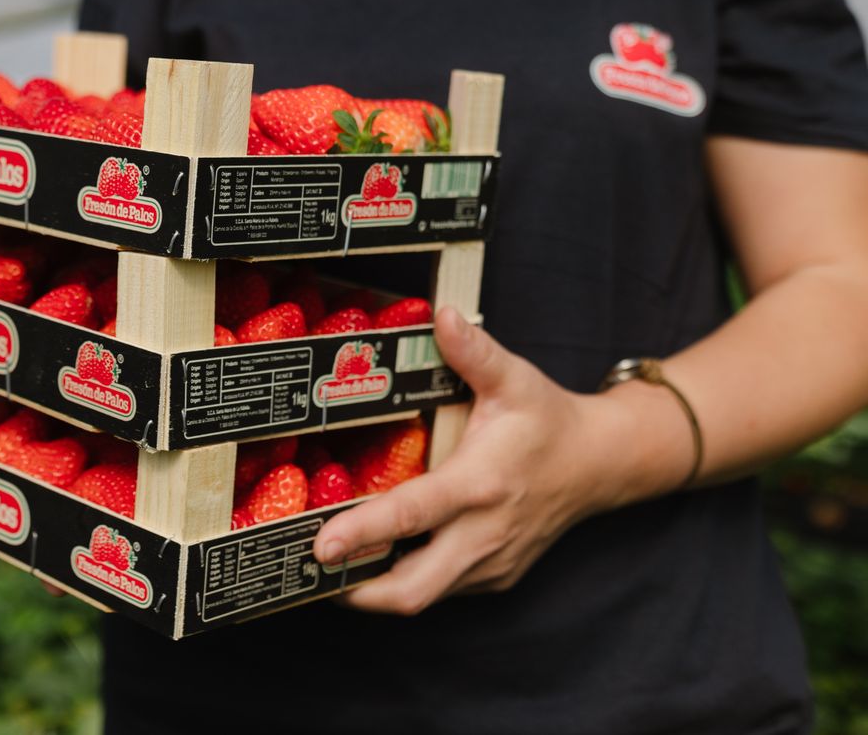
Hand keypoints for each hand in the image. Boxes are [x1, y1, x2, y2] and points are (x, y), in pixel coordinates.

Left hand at [312, 307, 677, 614]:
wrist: (601, 464)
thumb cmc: (550, 420)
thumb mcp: (514, 379)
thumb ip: (473, 351)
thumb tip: (441, 315)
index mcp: (479, 485)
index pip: (411, 515)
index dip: (361, 534)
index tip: (320, 547)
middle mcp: (483, 534)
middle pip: (411, 590)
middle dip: (356, 591)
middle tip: (309, 571)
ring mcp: (490, 564)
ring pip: (423, 596)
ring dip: (376, 589)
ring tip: (332, 566)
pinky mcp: (494, 576)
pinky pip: (442, 588)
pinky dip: (406, 579)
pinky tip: (378, 557)